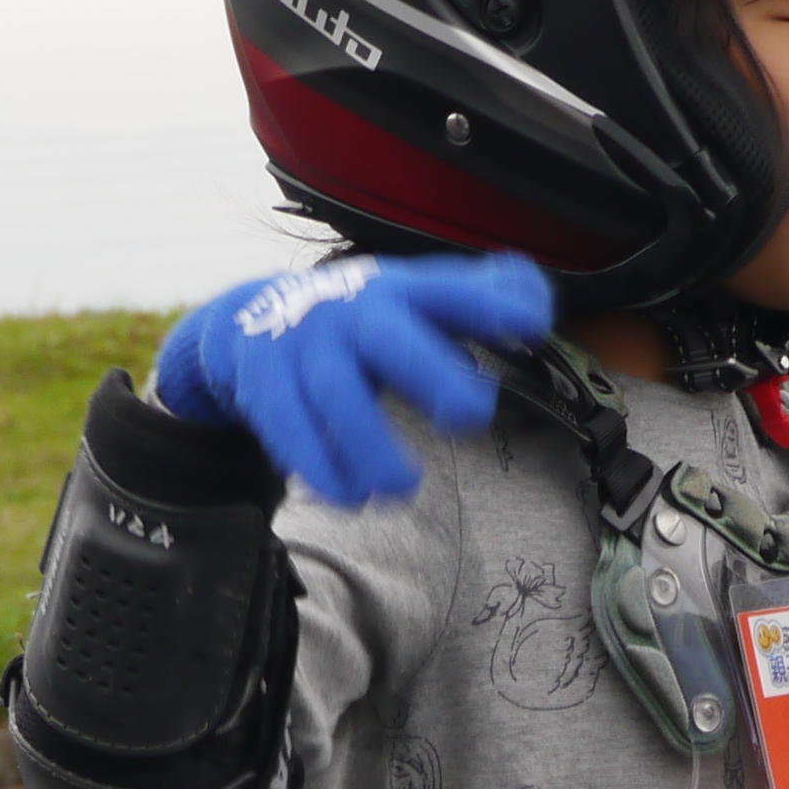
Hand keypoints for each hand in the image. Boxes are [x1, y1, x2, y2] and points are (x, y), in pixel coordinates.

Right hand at [150, 252, 552, 508]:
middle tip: (471, 419)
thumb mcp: (417, 298)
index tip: (530, 325)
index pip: (453, 291)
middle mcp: (354, 313)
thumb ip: (480, 300)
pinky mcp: (266, 384)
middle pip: (391, 340)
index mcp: (403, 293)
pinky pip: (289, 427)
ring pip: (336, 393)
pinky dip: (320, 465)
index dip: (492, 303)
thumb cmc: (364, 320)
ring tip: (401, 487)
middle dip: (432, 375)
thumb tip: (535, 308)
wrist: (253, 317)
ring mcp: (307, 347)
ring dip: (369, 445)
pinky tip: (349, 496)